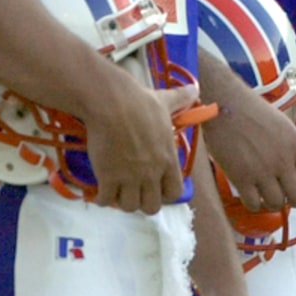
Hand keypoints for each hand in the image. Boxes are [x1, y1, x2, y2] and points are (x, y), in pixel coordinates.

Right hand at [83, 70, 191, 213]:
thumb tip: (195, 88)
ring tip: (116, 190)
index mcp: (168, 159)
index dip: (164, 193)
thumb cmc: (140, 102)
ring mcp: (130, 178)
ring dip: (122, 201)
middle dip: (142, 202)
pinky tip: (100, 189)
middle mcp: (152, 173)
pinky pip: (106, 201)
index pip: (174, 192)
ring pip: (129, 207)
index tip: (155, 186)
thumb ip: (181, 99)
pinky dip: (102, 198)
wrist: (112, 103)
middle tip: (133, 190)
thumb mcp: (165, 100)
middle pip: (151, 207)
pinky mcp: (108, 178)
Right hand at [202, 87, 295, 212]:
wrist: (225, 105)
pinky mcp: (241, 178)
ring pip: (276, 204)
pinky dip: (254, 204)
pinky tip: (252, 195)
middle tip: (287, 195)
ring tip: (267, 194)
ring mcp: (261, 171)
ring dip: (273, 203)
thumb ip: (292, 148)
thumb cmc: (252, 111)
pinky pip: (253, 204)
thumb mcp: (283, 125)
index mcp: (295, 145)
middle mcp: (282, 161)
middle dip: (294, 200)